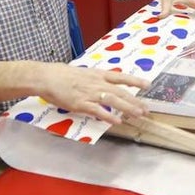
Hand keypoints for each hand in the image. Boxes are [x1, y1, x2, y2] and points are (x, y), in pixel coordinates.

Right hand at [35, 63, 150, 124]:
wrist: (46, 77)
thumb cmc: (61, 75)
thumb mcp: (82, 73)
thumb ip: (94, 80)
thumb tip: (103, 86)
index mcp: (97, 74)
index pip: (120, 77)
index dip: (135, 81)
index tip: (148, 84)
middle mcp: (97, 83)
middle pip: (120, 92)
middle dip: (135, 101)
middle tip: (146, 109)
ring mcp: (89, 93)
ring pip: (113, 100)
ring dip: (127, 108)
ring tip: (138, 114)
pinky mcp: (81, 104)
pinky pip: (98, 111)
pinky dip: (108, 117)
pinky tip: (117, 121)